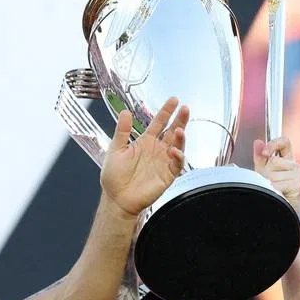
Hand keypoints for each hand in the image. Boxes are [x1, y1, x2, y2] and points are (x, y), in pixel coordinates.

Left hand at [100, 98, 187, 216]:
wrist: (117, 199)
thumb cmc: (114, 177)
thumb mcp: (115, 149)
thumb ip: (122, 131)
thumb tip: (125, 112)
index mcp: (145, 142)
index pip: (159, 123)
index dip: (167, 112)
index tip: (173, 100)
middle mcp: (156, 150)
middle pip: (172, 131)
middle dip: (180, 120)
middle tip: (185, 109)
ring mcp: (163, 162)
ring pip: (178, 146)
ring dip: (181, 137)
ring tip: (180, 129)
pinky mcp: (167, 176)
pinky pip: (177, 165)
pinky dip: (178, 157)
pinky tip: (174, 151)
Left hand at [253, 137, 299, 211]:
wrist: (280, 213)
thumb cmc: (272, 192)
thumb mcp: (263, 172)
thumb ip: (260, 157)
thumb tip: (258, 142)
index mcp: (288, 159)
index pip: (284, 142)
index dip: (274, 144)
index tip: (264, 153)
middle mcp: (295, 166)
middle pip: (274, 161)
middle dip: (265, 173)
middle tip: (267, 183)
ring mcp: (298, 176)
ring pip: (273, 174)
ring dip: (267, 184)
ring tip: (272, 191)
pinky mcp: (297, 186)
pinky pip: (276, 185)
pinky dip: (271, 191)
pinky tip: (276, 195)